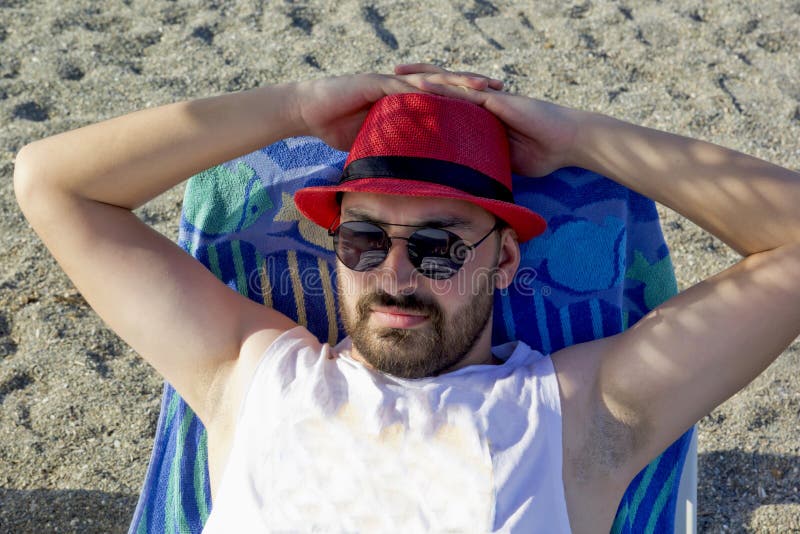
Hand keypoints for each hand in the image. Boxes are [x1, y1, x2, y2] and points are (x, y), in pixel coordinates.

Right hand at [294, 71, 499, 150]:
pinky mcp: (373, 83)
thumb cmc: (339, 128)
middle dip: (472, 85)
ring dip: (455, 83)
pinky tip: (440, 92)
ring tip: (481, 87)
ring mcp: (389, 82)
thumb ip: (394, 154)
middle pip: (444, 83)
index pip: (444, 96)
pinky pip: (400, 86)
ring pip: (429, 80)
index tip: (494, 105)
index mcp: (406, 98)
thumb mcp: (375, 144)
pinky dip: (420, 89)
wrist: (309, 112)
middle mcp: (402, 86)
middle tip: (501, 89)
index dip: (468, 99)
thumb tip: (410, 180)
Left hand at [395, 64, 579, 176]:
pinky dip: (444, 88)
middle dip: (414, 82)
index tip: (398, 101)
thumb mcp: (504, 163)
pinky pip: (465, 91)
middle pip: (441, 87)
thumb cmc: (543, 153)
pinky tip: (424, 84)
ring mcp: (488, 98)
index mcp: (480, 116)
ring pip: (448, 83)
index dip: (422, 101)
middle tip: (386, 78)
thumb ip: (484, 167)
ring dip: (422, 76)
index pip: (445, 104)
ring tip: (397, 72)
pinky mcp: (496, 99)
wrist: (568, 141)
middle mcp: (481, 102)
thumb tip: (467, 187)